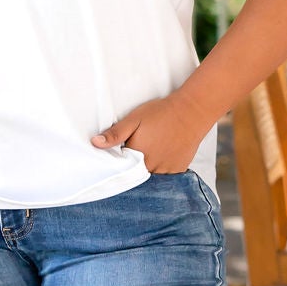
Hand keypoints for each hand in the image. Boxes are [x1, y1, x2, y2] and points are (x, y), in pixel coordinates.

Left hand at [90, 92, 206, 174]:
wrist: (192, 111)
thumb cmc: (161, 112)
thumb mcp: (134, 119)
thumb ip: (115, 134)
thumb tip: (95, 143)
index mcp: (138, 156)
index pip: (123, 165)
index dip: (122, 158)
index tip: (125, 149)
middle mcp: (152, 167)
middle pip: (138, 171)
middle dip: (136, 163)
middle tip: (143, 145)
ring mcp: (167, 170)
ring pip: (152, 174)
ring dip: (150, 165)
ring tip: (155, 147)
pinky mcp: (179, 169)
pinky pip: (166, 174)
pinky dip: (163, 166)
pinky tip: (165, 152)